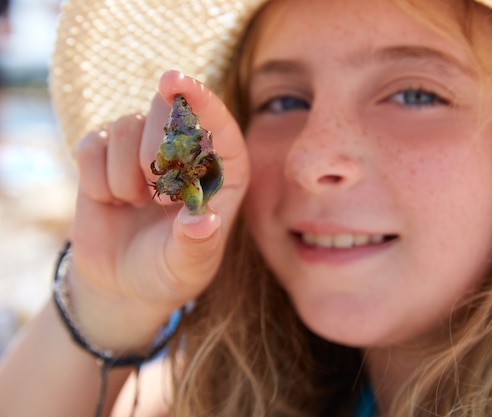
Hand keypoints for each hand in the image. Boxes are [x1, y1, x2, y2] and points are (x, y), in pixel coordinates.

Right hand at [67, 71, 248, 350]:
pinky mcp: (105, 153)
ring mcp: (143, 147)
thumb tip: (202, 220)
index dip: (199, 100)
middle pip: (168, 110)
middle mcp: (186, 150)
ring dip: (125, 176)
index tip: (173, 82)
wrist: (126, 282)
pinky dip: (97, 179)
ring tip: (135, 204)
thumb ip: (196, 243)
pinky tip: (111, 202)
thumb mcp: (188, 266)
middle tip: (155, 196)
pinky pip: (92, 144)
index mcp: (222, 171)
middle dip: (154, 151)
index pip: (218, 123)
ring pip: (126, 126)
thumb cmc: (170, 271)